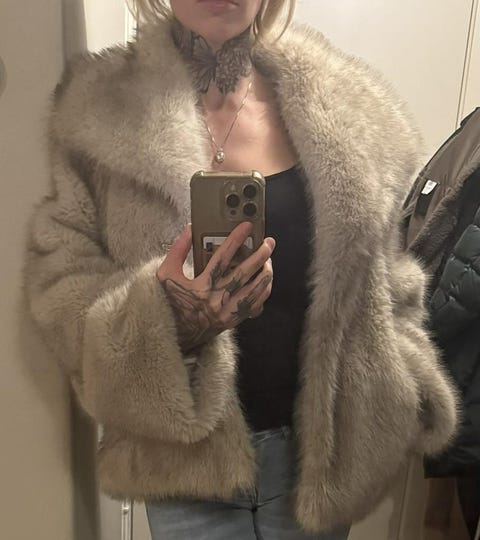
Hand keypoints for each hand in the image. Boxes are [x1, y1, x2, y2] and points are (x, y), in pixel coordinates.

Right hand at [157, 222, 274, 354]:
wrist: (171, 334)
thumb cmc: (169, 302)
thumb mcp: (166, 275)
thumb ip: (178, 250)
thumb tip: (190, 229)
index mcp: (200, 287)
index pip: (222, 258)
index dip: (236, 240)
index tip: (247, 227)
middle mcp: (216, 300)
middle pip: (244, 273)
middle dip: (259, 255)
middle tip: (268, 242)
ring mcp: (226, 312)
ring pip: (254, 291)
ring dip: (265, 274)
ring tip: (269, 260)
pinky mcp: (232, 321)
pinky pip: (254, 306)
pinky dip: (263, 292)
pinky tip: (266, 281)